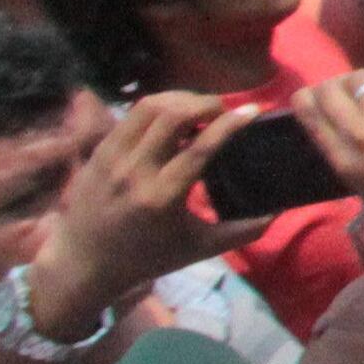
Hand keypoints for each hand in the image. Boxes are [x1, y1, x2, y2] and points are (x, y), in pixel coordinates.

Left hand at [33, 91, 269, 331]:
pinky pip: (131, 116)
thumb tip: (278, 212)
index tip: (253, 110)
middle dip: (205, 103)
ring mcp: (111, 159)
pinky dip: (158, 109)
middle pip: (173, 115)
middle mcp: (134, 173)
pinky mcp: (98, 152)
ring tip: (198, 110)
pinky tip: (172, 118)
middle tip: (222, 111)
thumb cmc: (148, 258)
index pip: (201, 147)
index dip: (231, 123)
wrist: (85, 264)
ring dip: (180, 99)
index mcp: (162, 198)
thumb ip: (242, 231)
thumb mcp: (198, 249)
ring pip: (149, 107)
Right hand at [298, 65, 363, 227]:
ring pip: (361, 77)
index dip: (307, 100)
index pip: (312, 117)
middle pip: (330, 92)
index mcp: (346, 161)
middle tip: (342, 87)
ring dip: (363, 79)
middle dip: (332, 85)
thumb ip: (351, 160)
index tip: (309, 95)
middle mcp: (361, 133)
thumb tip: (340, 131)